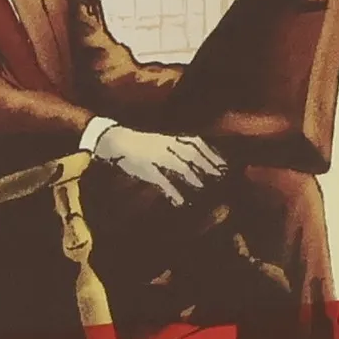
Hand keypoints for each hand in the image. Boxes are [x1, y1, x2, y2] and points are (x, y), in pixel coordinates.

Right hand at [93, 126, 225, 205]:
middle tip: (220, 177)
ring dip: (193, 177)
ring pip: (179, 165)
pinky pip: (162, 181)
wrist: (115, 140)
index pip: (196, 143)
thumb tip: (198, 160)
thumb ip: (177, 149)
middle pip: (192, 154)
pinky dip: (172, 191)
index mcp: (170, 137)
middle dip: (207, 165)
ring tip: (203, 187)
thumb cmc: (140, 143)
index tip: (223, 164)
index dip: (210, 154)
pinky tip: (180, 201)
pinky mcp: (146, 168)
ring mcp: (156, 156)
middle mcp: (166, 144)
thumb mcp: (161, 142)